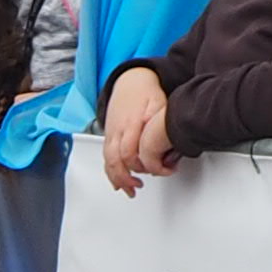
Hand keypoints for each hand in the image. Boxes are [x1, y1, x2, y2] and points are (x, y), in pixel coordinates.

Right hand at [100, 67, 170, 193]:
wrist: (130, 82)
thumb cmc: (146, 94)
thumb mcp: (160, 105)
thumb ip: (161, 125)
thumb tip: (166, 143)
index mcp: (131, 124)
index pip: (130, 152)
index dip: (142, 166)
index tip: (158, 171)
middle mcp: (118, 131)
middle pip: (116, 160)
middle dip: (126, 178)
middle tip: (139, 186)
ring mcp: (111, 134)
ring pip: (108, 161)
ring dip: (117, 179)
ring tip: (129, 189)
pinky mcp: (108, 137)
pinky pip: (106, 158)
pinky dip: (111, 173)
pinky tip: (118, 182)